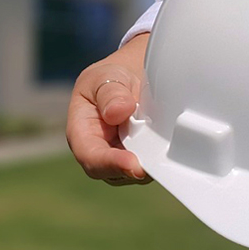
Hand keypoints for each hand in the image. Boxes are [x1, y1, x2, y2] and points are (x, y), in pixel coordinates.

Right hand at [66, 33, 152, 185]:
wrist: (131, 76)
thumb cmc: (111, 78)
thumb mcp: (106, 76)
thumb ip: (110, 93)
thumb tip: (116, 112)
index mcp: (81, 131)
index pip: (91, 157)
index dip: (111, 164)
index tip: (133, 164)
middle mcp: (99, 151)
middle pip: (114, 173)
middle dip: (135, 169)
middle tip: (156, 161)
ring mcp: (120, 158)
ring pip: (134, 173)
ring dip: (150, 164)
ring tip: (162, 142)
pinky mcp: (140, 159)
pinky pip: (150, 166)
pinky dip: (159, 159)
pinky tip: (167, 145)